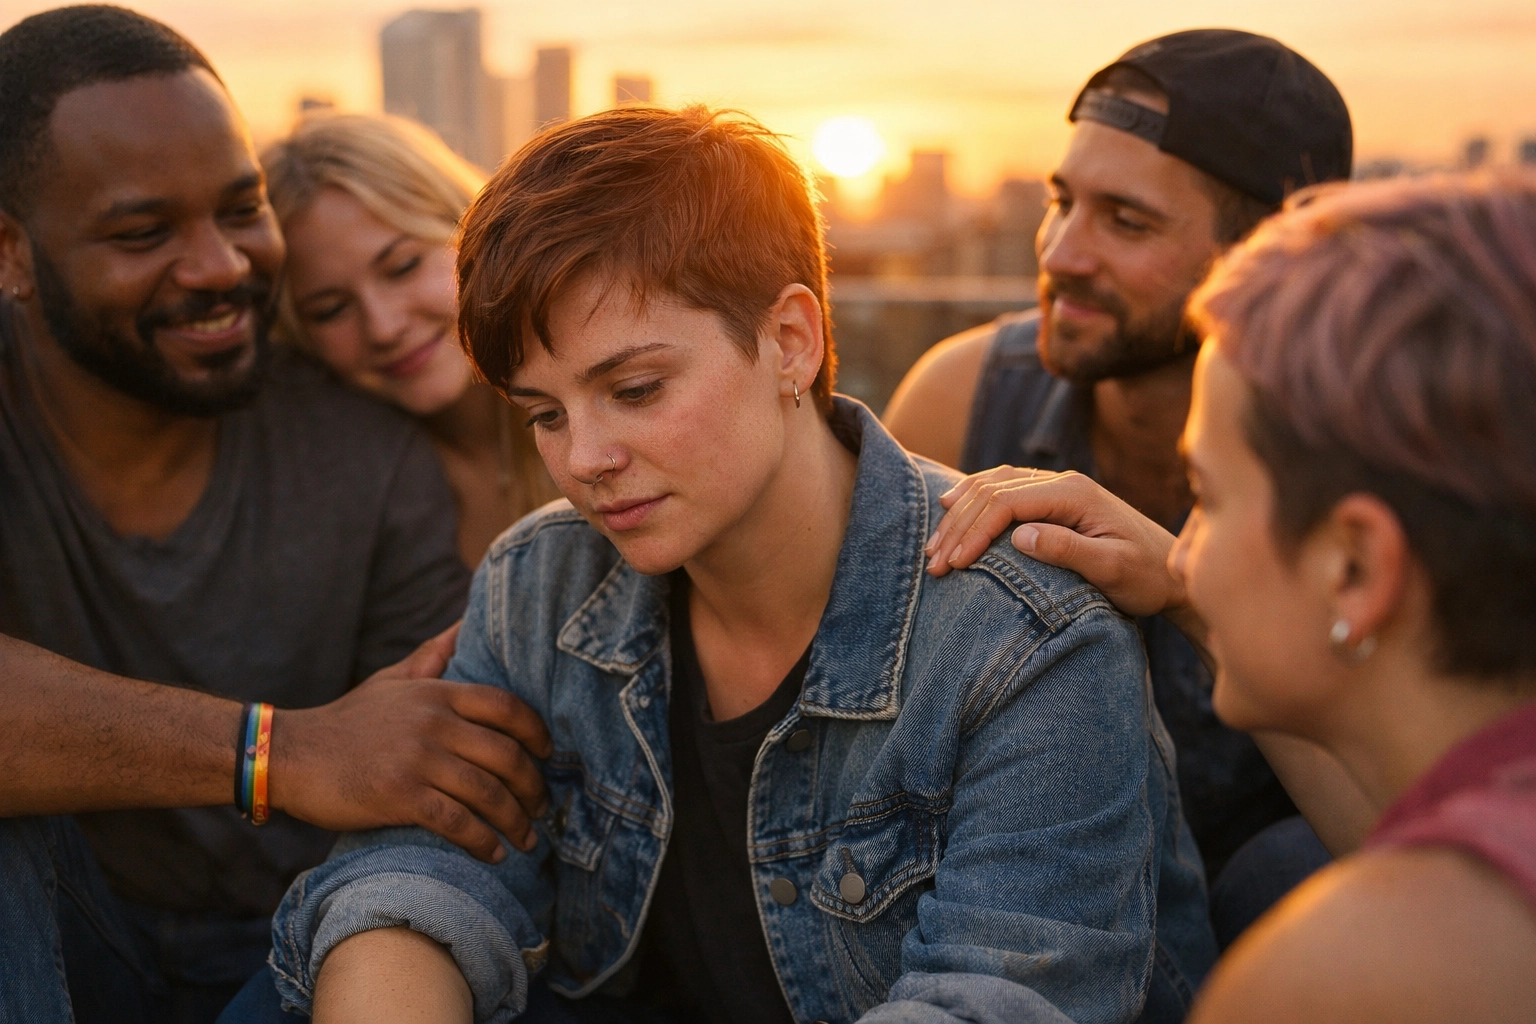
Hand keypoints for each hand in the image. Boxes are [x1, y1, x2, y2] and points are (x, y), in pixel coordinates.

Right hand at [269, 622, 553, 863]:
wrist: (289, 755)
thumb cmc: (347, 721)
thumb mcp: (392, 680)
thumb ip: (433, 656)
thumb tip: (466, 624)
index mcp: (437, 693)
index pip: (507, 707)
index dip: (537, 732)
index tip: (548, 755)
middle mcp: (433, 722)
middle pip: (507, 755)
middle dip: (533, 788)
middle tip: (541, 809)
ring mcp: (417, 759)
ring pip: (488, 792)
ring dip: (515, 821)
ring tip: (525, 839)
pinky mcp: (399, 795)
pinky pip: (457, 822)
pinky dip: (482, 842)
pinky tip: (493, 854)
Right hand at [925, 467, 1189, 620]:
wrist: (1176, 572)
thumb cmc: (1148, 576)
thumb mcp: (1113, 569)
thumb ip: (1067, 549)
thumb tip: (1018, 535)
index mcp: (1074, 494)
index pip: (1006, 502)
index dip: (974, 531)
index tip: (953, 564)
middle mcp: (1063, 482)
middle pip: (992, 491)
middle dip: (958, 526)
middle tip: (933, 563)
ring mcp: (1058, 488)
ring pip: (993, 485)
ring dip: (960, 514)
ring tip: (934, 546)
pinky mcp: (1055, 500)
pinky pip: (1004, 489)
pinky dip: (974, 501)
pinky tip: (954, 511)